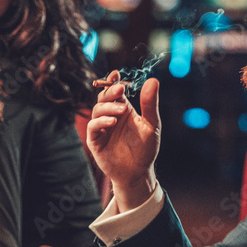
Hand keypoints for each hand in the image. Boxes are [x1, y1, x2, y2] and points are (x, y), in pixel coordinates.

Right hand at [87, 71, 160, 212]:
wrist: (138, 172)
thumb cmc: (145, 149)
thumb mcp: (151, 124)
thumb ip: (150, 104)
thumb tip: (153, 80)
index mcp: (123, 109)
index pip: (114, 91)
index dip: (112, 81)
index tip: (116, 74)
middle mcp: (110, 116)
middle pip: (103, 97)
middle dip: (110, 91)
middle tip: (120, 90)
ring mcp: (101, 128)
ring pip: (97, 109)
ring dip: (108, 107)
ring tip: (122, 112)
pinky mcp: (95, 140)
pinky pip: (93, 126)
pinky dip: (101, 122)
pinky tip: (112, 122)